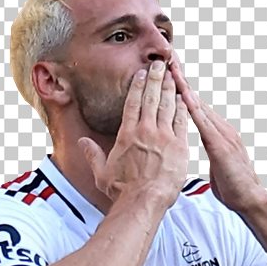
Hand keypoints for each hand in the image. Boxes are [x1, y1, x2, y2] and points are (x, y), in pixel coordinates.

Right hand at [78, 60, 188, 207]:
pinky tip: (184, 97)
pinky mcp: (179, 146)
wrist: (143, 201)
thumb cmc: (122, 191)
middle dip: (156, 79)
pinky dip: (183, 107)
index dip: (138, 86)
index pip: (132, 103)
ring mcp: (164, 137)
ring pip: (168, 105)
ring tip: (173, 74)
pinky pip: (182, 121)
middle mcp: (145, 131)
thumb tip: (82, 142)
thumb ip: (93, 154)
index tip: (142, 74)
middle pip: (151, 98)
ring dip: (170, 88)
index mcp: (127, 135)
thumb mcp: (102, 172)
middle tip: (159, 64)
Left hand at [170, 53, 264, 213]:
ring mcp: (222, 134)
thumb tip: (202, 153)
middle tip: (168, 56)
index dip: (181, 89)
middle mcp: (219, 128)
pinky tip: (184, 94)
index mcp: (216, 133)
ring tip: (172, 66)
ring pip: (198, 105)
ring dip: (185, 86)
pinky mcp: (220, 145)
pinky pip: (203, 122)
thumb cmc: (232, 187)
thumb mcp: (216, 166)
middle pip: (195, 99)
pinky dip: (193, 107)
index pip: (194, 107)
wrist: (250, 199)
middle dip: (181, 78)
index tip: (169, 72)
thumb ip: (209, 154)